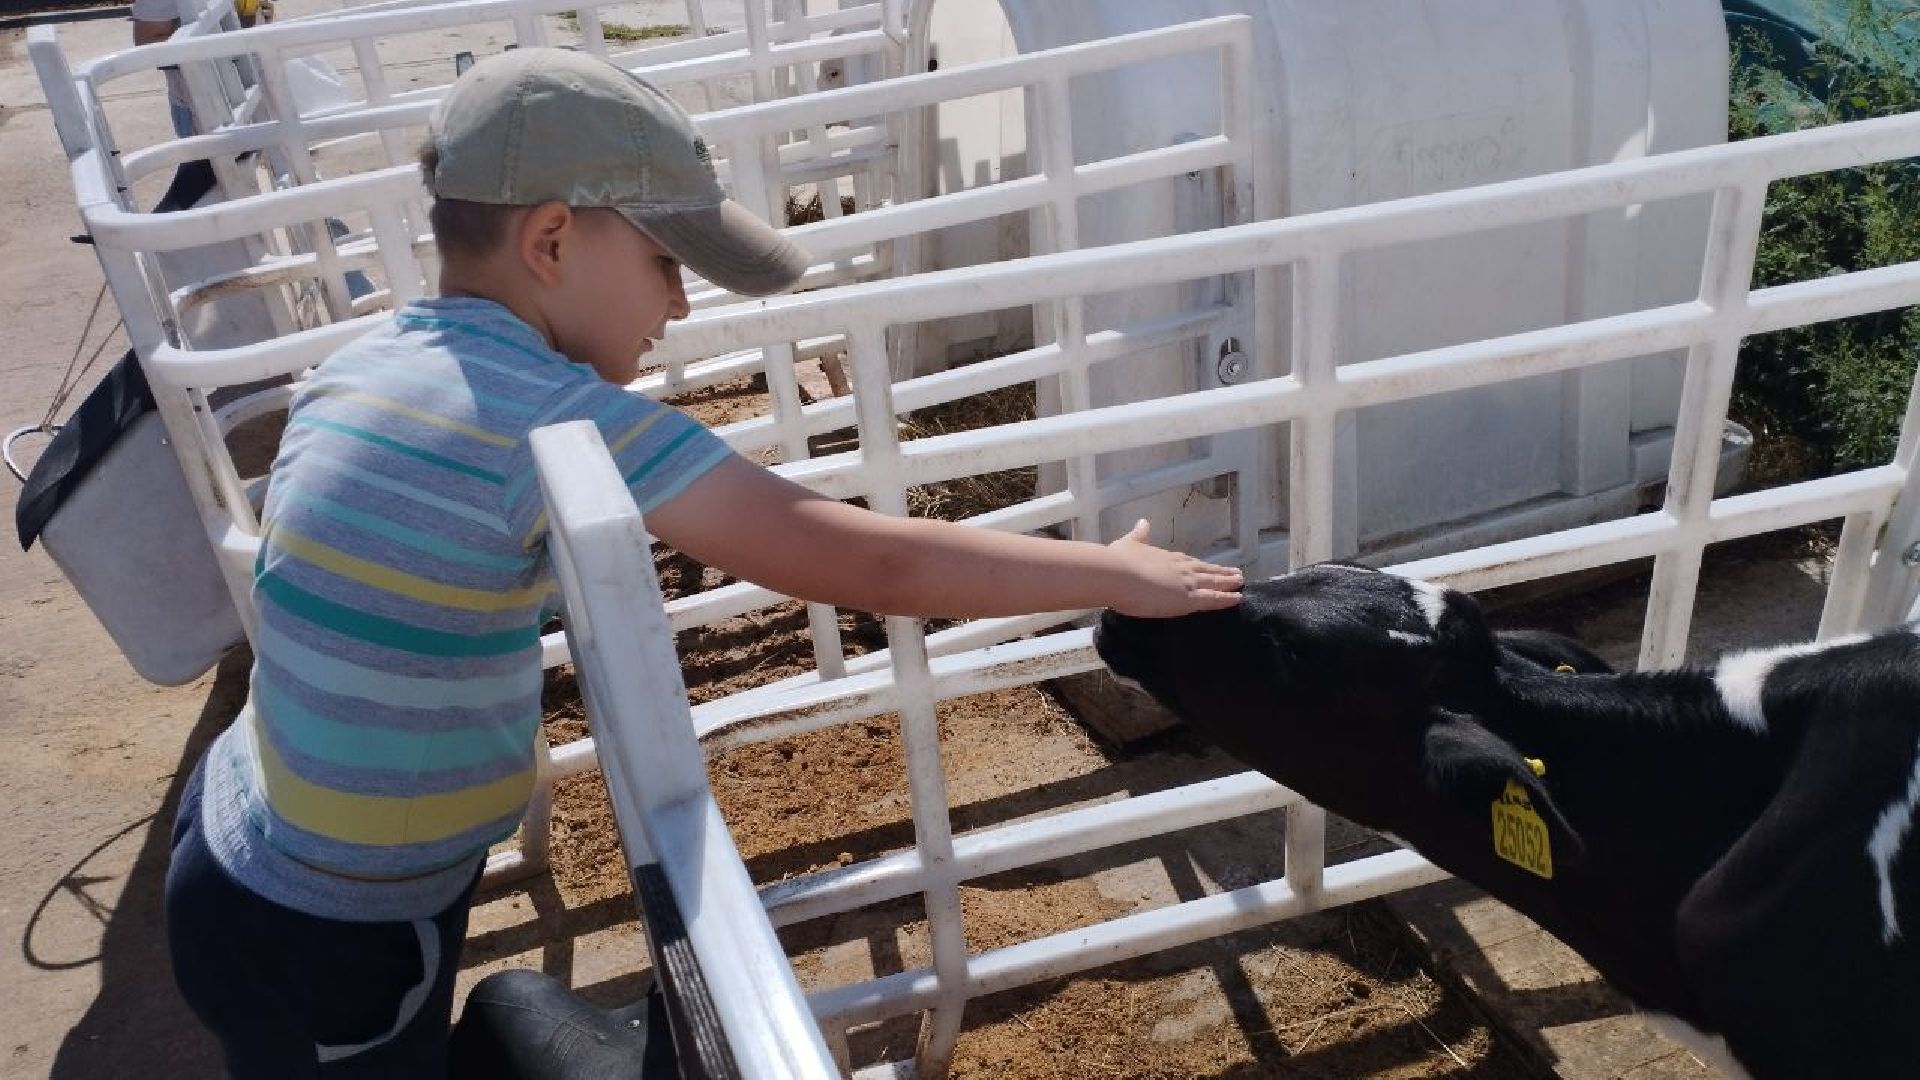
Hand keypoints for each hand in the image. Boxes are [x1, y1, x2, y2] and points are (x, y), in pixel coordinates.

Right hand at [1103, 519, 1243, 616]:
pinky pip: (1213, 599)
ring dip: (1228, 582)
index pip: (1188, 561)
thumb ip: (1138, 535)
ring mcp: (1187, 582)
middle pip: (1206, 570)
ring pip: (1214, 582)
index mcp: (1166, 557)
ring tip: (1240, 581)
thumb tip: (1142, 522)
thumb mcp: (1128, 543)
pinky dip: (1226, 599)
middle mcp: (1180, 567)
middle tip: (1237, 573)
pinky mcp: (1189, 599)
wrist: (1116, 574)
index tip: (1212, 566)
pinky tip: (1237, 599)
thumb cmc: (1118, 561)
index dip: (1201, 565)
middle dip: (1221, 572)